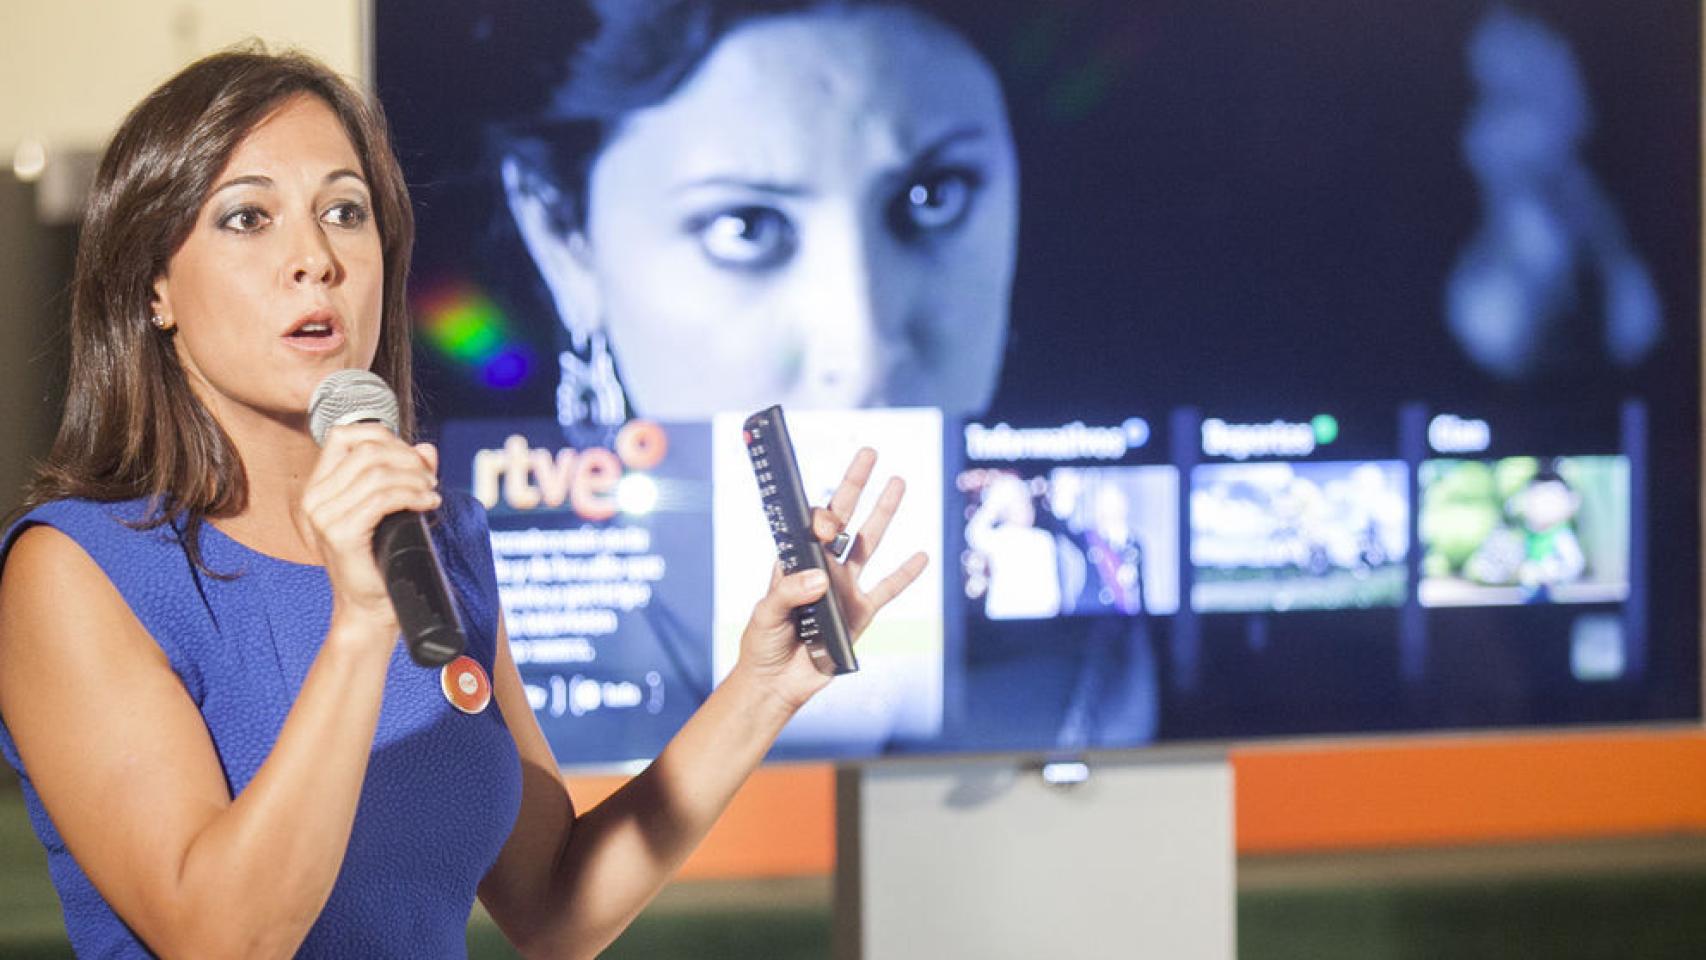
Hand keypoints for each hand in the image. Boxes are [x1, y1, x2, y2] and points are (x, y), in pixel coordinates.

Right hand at [299, 424, 441, 639]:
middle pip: (367, 450)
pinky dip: (413, 495)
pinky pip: (383, 498)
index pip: (344, 435)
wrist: (369, 608)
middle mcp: (314, 498)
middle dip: (408, 458)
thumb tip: (427, 448)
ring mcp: (323, 516)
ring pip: (378, 472)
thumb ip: (406, 475)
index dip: (385, 437)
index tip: (411, 459)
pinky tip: (429, 504)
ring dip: (415, 478)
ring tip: (431, 494)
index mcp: (319, 486)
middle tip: (430, 480)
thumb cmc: (380, 559)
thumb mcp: (392, 509)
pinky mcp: (340, 534)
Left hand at [736, 448, 928, 710]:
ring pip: (869, 543)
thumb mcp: (765, 615)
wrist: (777, 683)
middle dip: (855, 485)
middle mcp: (823, 567)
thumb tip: (822, 578)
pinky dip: (906, 574)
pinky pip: (888, 589)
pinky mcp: (862, 613)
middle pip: (844, 518)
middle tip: (868, 453)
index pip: (811, 524)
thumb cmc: (762, 643)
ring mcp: (845, 587)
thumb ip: (790, 593)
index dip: (822, 515)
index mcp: (796, 560)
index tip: (829, 525)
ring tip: (898, 481)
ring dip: (884, 513)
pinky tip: (921, 556)